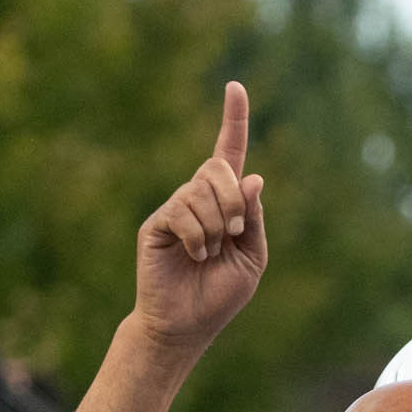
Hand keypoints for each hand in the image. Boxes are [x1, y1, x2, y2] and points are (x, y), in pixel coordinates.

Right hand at [131, 82, 266, 353]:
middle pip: (219, 168)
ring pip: (202, 192)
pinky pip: (183, 212)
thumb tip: (252, 177)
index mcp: (226, 203)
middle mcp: (198, 198)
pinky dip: (197, 237)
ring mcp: (176, 208)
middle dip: (233, 201)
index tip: (235, 86)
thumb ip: (253, 219)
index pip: (230, 153)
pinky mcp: (158, 223)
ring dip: (215, 226)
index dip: (234, 119)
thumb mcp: (251, 257)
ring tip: (208, 254)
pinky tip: (193, 256)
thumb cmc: (219, 295)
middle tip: (232, 233)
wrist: (185, 326)